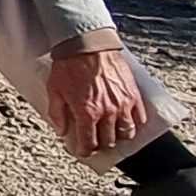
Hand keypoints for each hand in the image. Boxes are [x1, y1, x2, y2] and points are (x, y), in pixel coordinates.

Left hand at [43, 38, 153, 160]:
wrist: (87, 44)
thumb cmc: (69, 65)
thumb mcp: (55, 91)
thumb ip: (57, 114)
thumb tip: (61, 131)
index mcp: (86, 113)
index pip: (89, 144)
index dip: (85, 151)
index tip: (83, 151)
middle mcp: (107, 112)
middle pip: (109, 141)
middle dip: (102, 145)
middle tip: (96, 141)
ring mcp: (123, 103)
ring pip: (128, 132)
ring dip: (120, 137)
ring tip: (114, 134)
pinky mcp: (133, 93)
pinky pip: (140, 116)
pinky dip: (136, 122)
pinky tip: (129, 121)